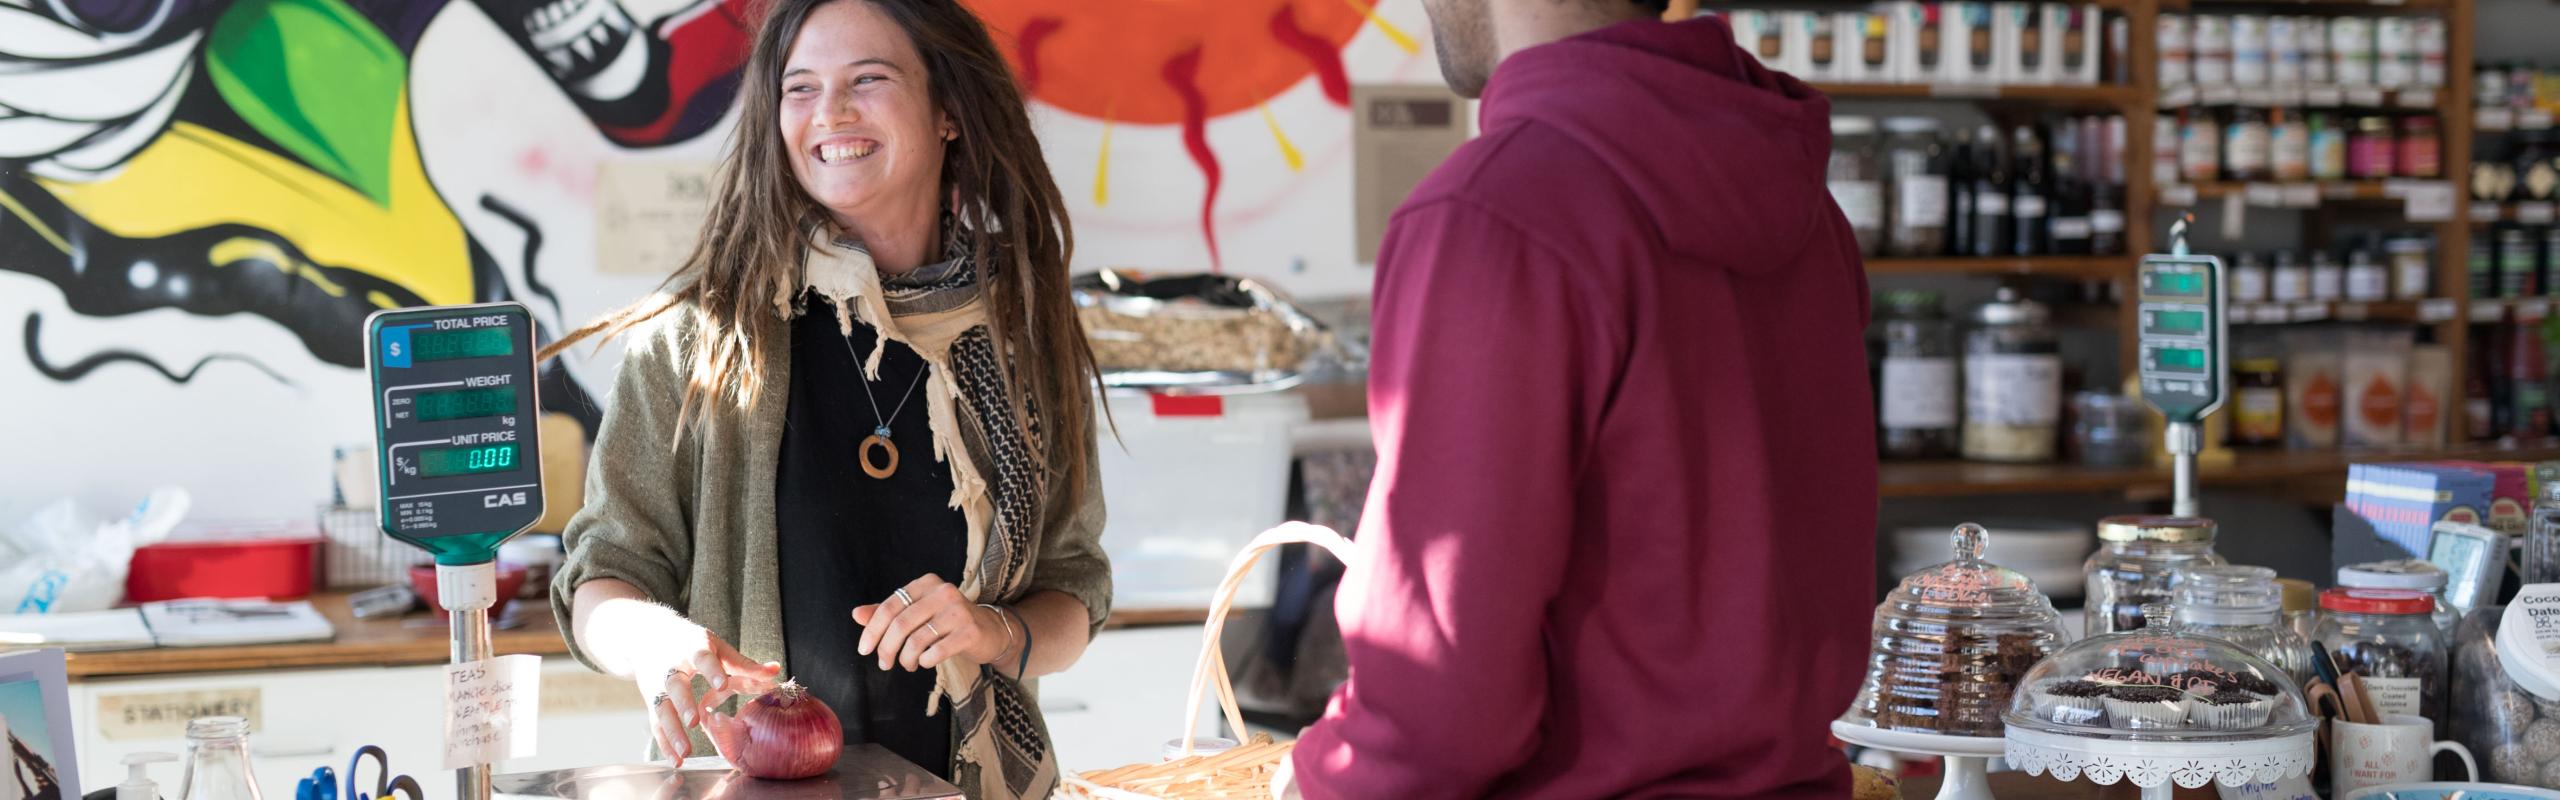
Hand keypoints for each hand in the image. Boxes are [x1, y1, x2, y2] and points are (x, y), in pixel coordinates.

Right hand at [632, 622, 780, 761]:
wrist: (647, 636)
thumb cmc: (690, 642)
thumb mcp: (716, 647)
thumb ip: (743, 663)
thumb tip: (776, 670)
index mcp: (692, 648)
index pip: (702, 658)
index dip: (712, 671)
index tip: (722, 685)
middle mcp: (671, 667)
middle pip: (675, 685)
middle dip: (683, 703)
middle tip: (694, 721)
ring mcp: (657, 685)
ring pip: (661, 709)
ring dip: (672, 731)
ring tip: (686, 752)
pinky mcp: (650, 701)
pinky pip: (655, 724)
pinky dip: (664, 743)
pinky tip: (676, 759)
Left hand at [853, 575, 1003, 671]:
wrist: (990, 631)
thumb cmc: (947, 622)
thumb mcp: (918, 613)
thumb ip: (887, 613)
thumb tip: (856, 614)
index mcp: (926, 583)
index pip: (890, 606)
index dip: (872, 630)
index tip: (864, 650)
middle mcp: (943, 592)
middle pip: (901, 623)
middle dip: (886, 648)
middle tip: (884, 664)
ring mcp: (959, 611)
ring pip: (917, 640)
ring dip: (906, 659)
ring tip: (908, 665)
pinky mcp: (970, 631)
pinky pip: (936, 651)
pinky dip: (925, 661)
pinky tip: (927, 662)